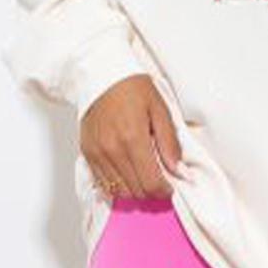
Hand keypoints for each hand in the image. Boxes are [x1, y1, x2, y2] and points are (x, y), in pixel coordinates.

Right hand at [79, 75, 181, 199]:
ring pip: (119, 191)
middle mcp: (112, 150)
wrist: (101, 75)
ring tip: (143, 177)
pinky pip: (103, 183)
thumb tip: (179, 171)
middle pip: (136, 191)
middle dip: (151, 192)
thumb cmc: (132, 88)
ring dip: (135, 190)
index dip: (164, 191)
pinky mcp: (88, 153)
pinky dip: (118, 184)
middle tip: (159, 181)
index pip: (151, 184)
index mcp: (133, 138)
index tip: (169, 186)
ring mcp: (97, 153)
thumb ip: (170, 143)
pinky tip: (127, 173)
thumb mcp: (160, 109)